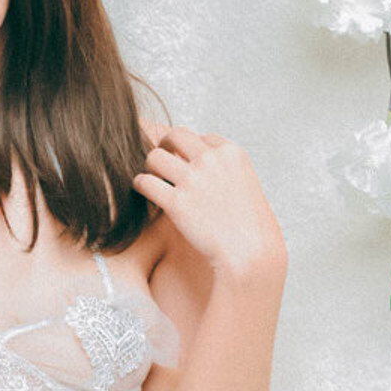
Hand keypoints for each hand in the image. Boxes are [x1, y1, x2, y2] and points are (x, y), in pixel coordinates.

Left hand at [132, 127, 286, 280]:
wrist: (250, 253)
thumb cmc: (250, 228)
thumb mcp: (245, 187)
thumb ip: (225, 172)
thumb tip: (202, 167)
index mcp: (232, 153)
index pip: (202, 137)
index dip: (190, 149)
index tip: (184, 162)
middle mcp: (212, 160)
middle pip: (175, 136)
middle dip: (165, 147)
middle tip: (160, 163)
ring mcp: (193, 179)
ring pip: (154, 156)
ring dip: (150, 168)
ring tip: (152, 181)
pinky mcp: (176, 202)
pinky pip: (144, 181)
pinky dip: (140, 186)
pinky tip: (144, 194)